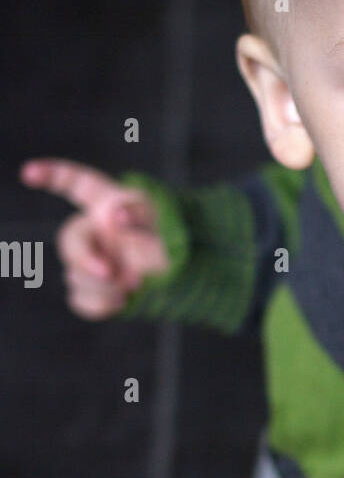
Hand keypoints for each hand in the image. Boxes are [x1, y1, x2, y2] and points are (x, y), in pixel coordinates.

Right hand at [19, 158, 169, 318]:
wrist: (179, 276)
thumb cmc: (171, 239)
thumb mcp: (162, 224)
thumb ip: (139, 218)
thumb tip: (117, 216)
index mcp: (105, 203)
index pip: (74, 183)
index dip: (51, 175)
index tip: (30, 173)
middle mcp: (91, 230)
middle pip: (69, 242)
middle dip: (85, 260)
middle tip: (110, 273)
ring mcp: (88, 261)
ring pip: (74, 277)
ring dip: (105, 285)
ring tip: (135, 284)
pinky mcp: (90, 289)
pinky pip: (81, 301)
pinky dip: (103, 304)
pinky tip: (124, 300)